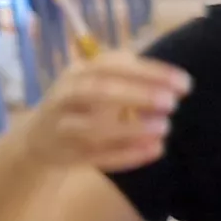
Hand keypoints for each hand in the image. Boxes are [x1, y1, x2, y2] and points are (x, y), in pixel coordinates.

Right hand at [20, 53, 190, 173]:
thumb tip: (174, 82)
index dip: (149, 72)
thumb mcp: (96, 81)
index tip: (184, 83)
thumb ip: (129, 77)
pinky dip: (127, 154)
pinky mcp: (67, 155)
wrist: (37, 139)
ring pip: (92, 128)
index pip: (113, 64)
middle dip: (136, 95)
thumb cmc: (80, 104)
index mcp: (78, 72)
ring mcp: (63, 127)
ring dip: (130, 128)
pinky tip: (156, 149)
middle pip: (98, 91)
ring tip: (165, 127)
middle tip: (172, 103)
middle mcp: (66, 96)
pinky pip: (97, 156)